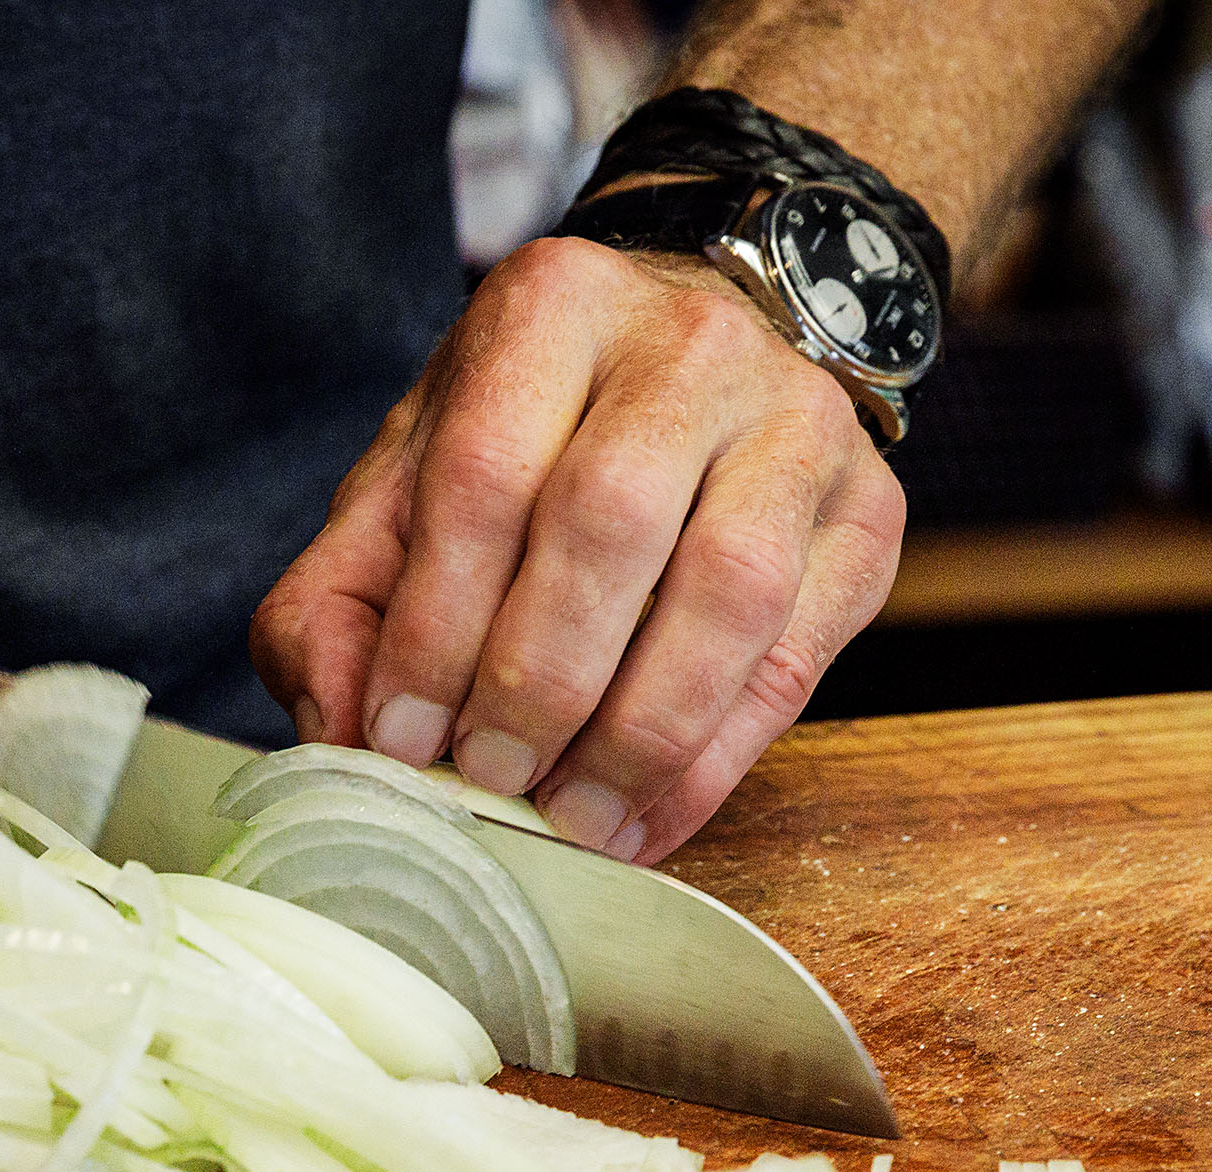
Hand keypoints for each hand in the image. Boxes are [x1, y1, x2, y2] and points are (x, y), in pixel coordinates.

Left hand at [252, 236, 903, 863]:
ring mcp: (800, 424)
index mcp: (553, 308)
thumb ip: (342, 596)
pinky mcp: (870, 515)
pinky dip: (710, 765)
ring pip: (728, 594)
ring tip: (566, 819)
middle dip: (537, 685)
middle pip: (609, 528)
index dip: (436, 626)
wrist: (695, 362)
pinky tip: (640, 823)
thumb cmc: (534, 441)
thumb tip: (341, 725)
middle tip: (486, 780)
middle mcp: (691, 346)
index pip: (485, 476)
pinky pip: (794, 662)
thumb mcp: (409, 482)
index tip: (400, 737)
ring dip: (636, 736)